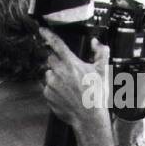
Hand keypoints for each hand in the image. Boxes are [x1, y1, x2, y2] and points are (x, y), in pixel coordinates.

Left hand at [40, 28, 114, 145]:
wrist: (88, 116)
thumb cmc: (96, 93)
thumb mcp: (103, 71)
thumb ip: (101, 53)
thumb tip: (95, 42)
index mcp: (72, 63)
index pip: (57, 45)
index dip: (48, 35)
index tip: (41, 30)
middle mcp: (59, 72)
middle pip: (51, 59)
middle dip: (58, 62)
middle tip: (69, 71)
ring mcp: (51, 84)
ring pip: (49, 74)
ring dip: (56, 76)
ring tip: (69, 86)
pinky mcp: (47, 94)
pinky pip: (47, 87)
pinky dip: (53, 89)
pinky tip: (64, 94)